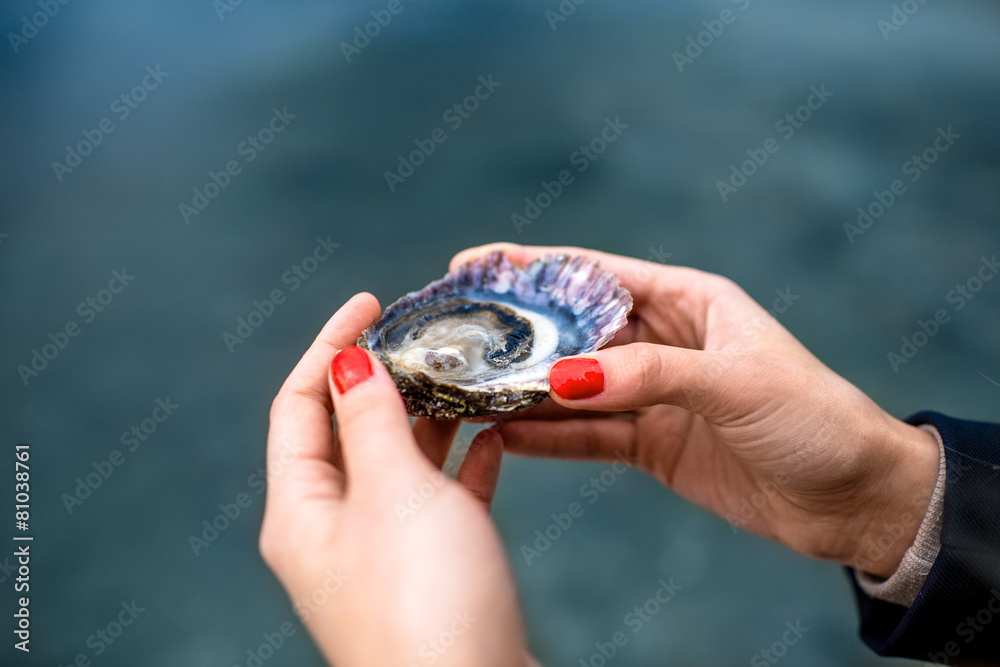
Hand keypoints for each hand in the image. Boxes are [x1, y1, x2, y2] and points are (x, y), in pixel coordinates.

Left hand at [260, 293, 532, 666]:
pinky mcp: (429, 572)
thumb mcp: (394, 493)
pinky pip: (439, 501)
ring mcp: (381, 552)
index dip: (329, 346)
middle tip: (427, 336)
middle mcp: (332, 528)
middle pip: (347, 430)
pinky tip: (492, 439)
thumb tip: (347, 362)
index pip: (298, 405)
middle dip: (383, 378)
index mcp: (302, 508)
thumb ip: (371, 421)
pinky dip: (461, 465)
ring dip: (426, 418)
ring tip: (462, 376)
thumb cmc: (426, 600)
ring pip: (397, 463)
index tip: (371, 302)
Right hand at [452, 243, 939, 577]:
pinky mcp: (651, 443)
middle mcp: (662, 341)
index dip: (531, 266)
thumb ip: (649, 374)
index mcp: (688, 300)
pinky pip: (586, 436)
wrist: (853, 499)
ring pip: (571, 385)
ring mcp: (652, 394)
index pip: (593, 272)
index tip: (471, 265)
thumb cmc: (812, 418)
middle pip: (571, 328)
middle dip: (514, 331)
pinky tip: (503, 433)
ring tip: (463, 390)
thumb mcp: (735, 382)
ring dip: (521, 388)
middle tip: (452, 336)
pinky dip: (546, 436)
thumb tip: (564, 376)